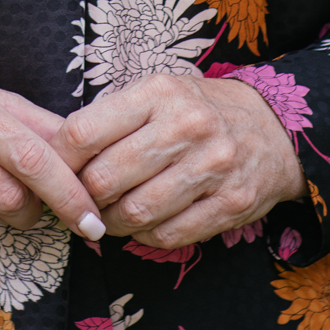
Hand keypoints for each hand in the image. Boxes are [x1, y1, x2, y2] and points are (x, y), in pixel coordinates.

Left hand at [50, 72, 305, 247]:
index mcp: (158, 92)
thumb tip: (57, 155)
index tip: (56, 171)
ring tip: (108, 217)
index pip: (84, 131)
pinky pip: (168, 235)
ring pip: (135, 213)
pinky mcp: (231, 203)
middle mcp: (186, 125)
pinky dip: (146, 237)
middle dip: (84, 198)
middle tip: (81, 202)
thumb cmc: (197, 110)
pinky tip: (143, 225)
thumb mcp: (157, 94)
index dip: (60, 160)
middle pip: (106, 178)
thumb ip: (112, 118)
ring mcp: (212, 166)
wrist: (273, 129)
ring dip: (111, 224)